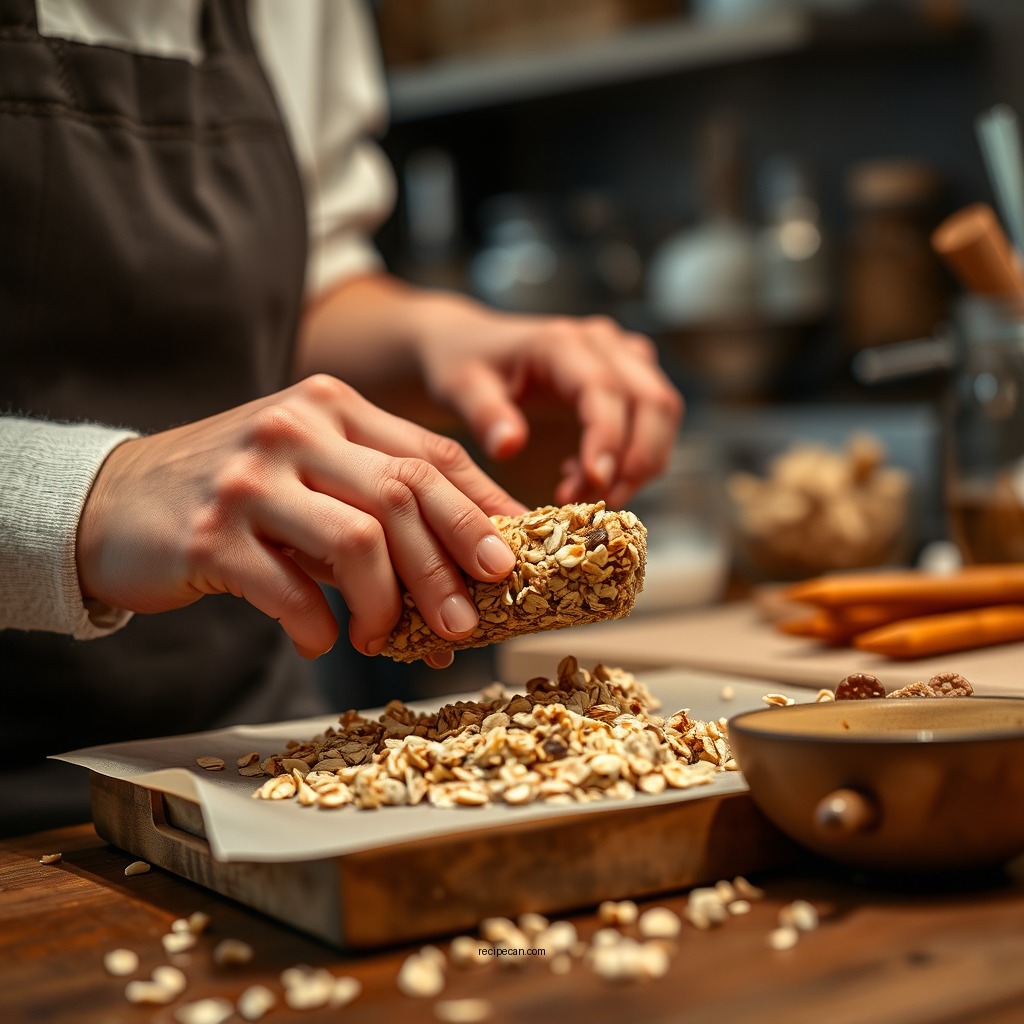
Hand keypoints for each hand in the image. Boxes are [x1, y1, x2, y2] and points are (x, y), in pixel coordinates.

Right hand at [76, 375, 523, 665]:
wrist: (109, 503)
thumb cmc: (232, 495)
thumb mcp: (310, 475)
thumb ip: (376, 501)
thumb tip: (464, 568)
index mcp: (331, 405)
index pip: (430, 455)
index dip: (481, 509)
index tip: (512, 556)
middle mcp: (294, 427)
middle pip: (405, 495)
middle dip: (449, 565)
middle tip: (469, 620)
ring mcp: (250, 478)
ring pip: (360, 540)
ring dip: (387, 604)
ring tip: (383, 640)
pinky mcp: (209, 534)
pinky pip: (291, 591)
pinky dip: (318, 627)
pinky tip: (319, 640)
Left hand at [408, 292, 683, 507]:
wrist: (469, 347)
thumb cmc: (462, 366)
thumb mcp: (459, 388)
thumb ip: (483, 414)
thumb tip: (509, 447)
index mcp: (561, 343)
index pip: (605, 390)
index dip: (608, 440)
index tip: (595, 486)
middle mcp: (601, 343)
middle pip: (654, 401)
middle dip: (637, 461)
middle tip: (599, 503)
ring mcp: (620, 356)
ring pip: (662, 411)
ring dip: (640, 462)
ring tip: (588, 496)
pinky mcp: (626, 376)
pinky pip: (652, 418)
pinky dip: (633, 455)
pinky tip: (586, 477)